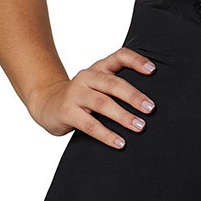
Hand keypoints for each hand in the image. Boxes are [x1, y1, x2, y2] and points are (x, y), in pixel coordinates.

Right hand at [27, 48, 156, 148]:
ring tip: (140, 126)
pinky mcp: (67, 112)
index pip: (119, 57)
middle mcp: (87, 77)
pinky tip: (120, 143)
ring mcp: (75, 94)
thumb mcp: (97, 85)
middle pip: (113, 83)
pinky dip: (106, 135)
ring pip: (103, 103)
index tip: (153, 70)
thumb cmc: (81, 97)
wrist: (46, 104)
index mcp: (98, 68)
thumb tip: (150, 103)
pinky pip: (90, 125)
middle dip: (134, 96)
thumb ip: (117, 87)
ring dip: (123, 116)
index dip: (136, 61)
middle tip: (151, 108)